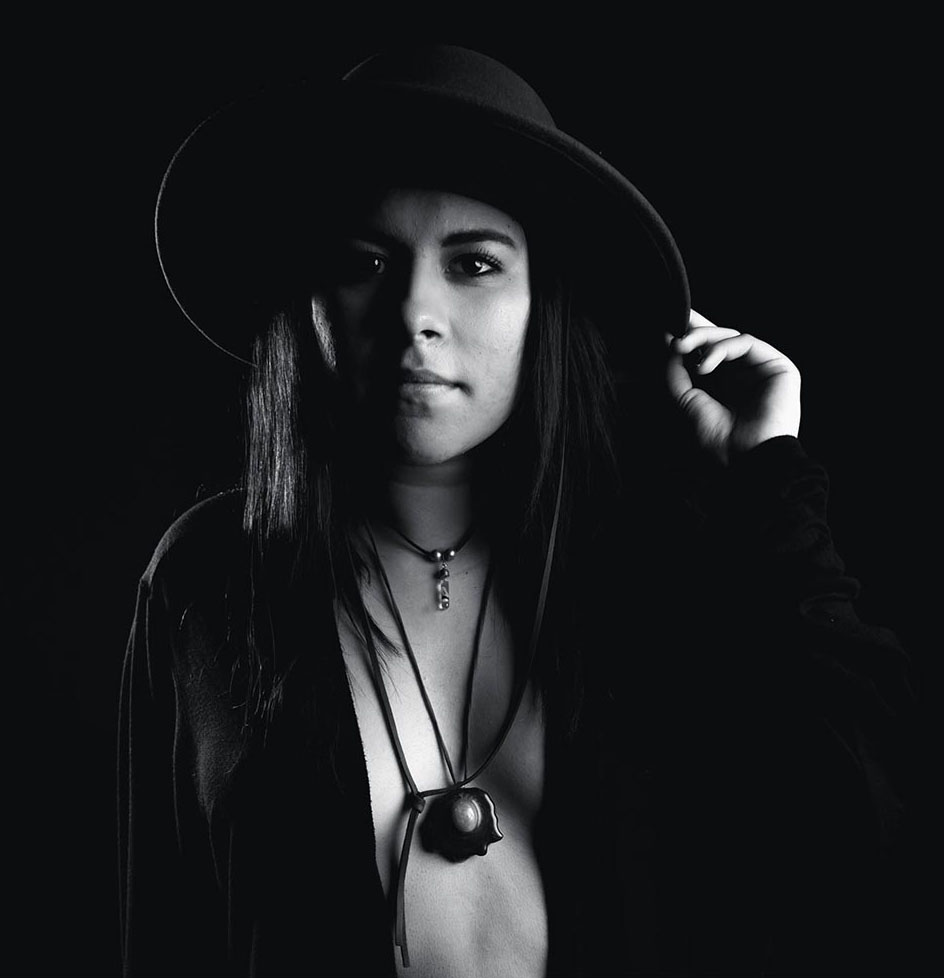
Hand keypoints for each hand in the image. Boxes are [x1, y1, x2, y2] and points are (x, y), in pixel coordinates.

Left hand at [665, 310, 800, 464]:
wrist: (748, 460)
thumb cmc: (718, 441)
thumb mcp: (686, 403)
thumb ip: (676, 374)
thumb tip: (669, 345)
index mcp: (725, 386)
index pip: (708, 352)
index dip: (691, 337)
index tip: (666, 330)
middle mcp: (744, 376)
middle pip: (720, 340)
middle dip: (694, 330)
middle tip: (673, 333)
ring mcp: (761, 370)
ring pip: (730, 337)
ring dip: (702, 338)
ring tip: (680, 348)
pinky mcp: (777, 366)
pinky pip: (746, 342)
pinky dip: (720, 348)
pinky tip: (704, 366)